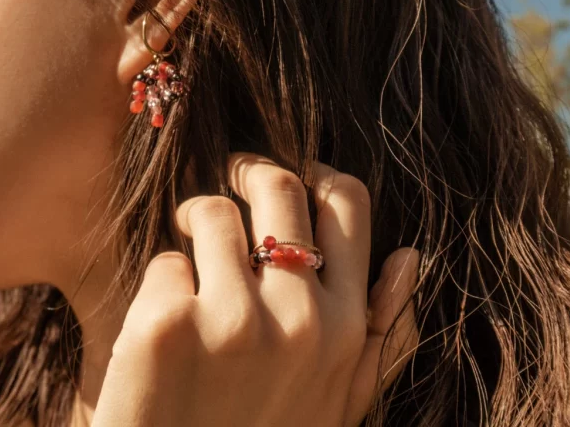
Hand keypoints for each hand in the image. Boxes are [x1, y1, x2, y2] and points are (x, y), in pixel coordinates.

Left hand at [91, 152, 419, 426]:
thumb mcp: (340, 400)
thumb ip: (381, 331)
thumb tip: (409, 255)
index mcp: (345, 327)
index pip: (348, 201)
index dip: (315, 173)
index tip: (288, 174)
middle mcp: (298, 318)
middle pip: (279, 186)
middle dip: (248, 169)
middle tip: (228, 177)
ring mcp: (232, 322)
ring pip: (210, 211)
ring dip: (194, 221)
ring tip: (188, 248)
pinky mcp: (165, 329)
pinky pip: (164, 260)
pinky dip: (160, 279)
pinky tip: (161, 320)